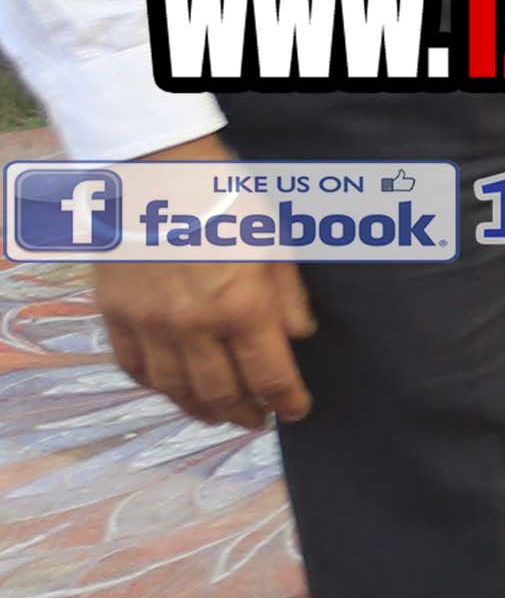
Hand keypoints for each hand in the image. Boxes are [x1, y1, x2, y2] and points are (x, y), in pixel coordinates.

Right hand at [86, 141, 308, 429]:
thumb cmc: (225, 204)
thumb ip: (287, 298)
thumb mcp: (274, 245)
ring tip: (218, 415)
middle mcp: (193, 326)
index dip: (286, 402)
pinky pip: (133, 367)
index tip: (295, 412)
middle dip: (244, 413)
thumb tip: (297, 337)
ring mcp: (148, 324)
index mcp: (242, 308)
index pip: (269, 376)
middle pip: (220, 392)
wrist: (156, 177)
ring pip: (174, 389)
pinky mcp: (114, 316)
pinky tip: (172, 389)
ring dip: (199, 409)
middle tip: (257, 420)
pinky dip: (156, 386)